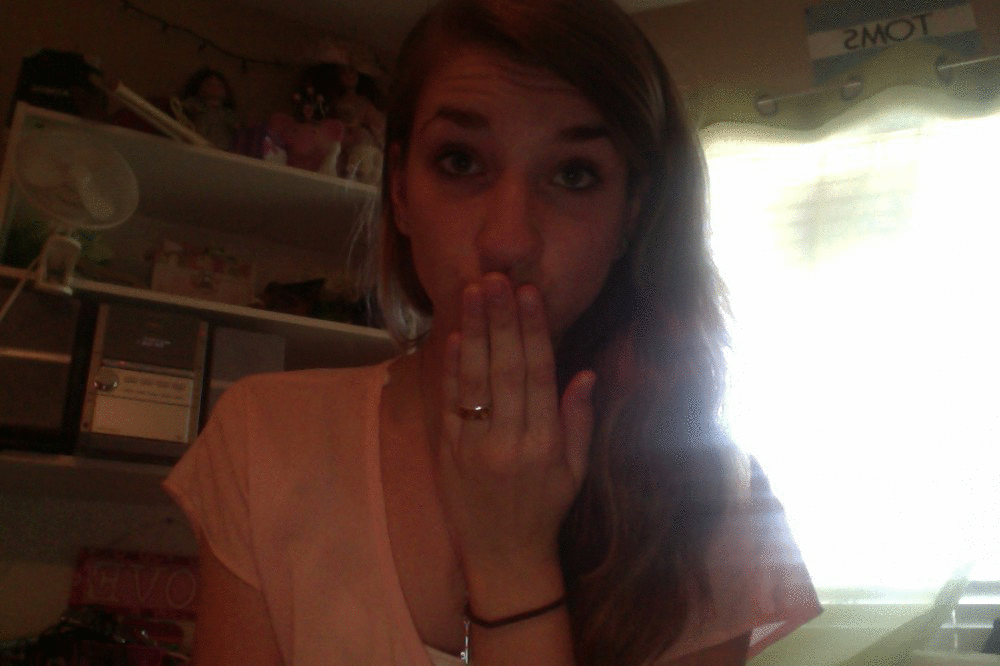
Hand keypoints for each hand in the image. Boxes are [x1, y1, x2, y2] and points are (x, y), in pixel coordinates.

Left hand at [437, 272, 594, 612]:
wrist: (503, 556)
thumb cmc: (545, 509)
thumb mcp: (575, 471)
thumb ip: (579, 420)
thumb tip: (586, 373)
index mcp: (544, 443)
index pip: (539, 374)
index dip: (533, 330)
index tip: (529, 294)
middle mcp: (509, 440)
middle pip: (505, 368)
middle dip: (501, 318)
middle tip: (497, 276)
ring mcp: (474, 445)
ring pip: (475, 378)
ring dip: (474, 331)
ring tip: (474, 291)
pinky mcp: (448, 452)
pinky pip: (449, 403)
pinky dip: (451, 367)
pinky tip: (453, 335)